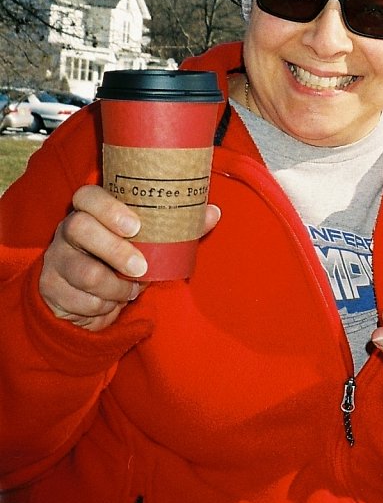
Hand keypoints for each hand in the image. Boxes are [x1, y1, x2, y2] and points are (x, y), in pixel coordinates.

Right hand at [39, 185, 220, 331]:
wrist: (89, 300)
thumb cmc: (124, 261)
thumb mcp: (149, 244)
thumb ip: (177, 228)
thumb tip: (213, 212)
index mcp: (92, 211)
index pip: (88, 196)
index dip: (109, 208)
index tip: (136, 226)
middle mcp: (68, 229)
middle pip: (79, 228)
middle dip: (114, 250)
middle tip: (141, 269)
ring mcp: (56, 258)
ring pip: (82, 270)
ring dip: (113, 287)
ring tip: (130, 291)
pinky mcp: (50, 287)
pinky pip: (76, 299)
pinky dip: (100, 306)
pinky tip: (109, 302)